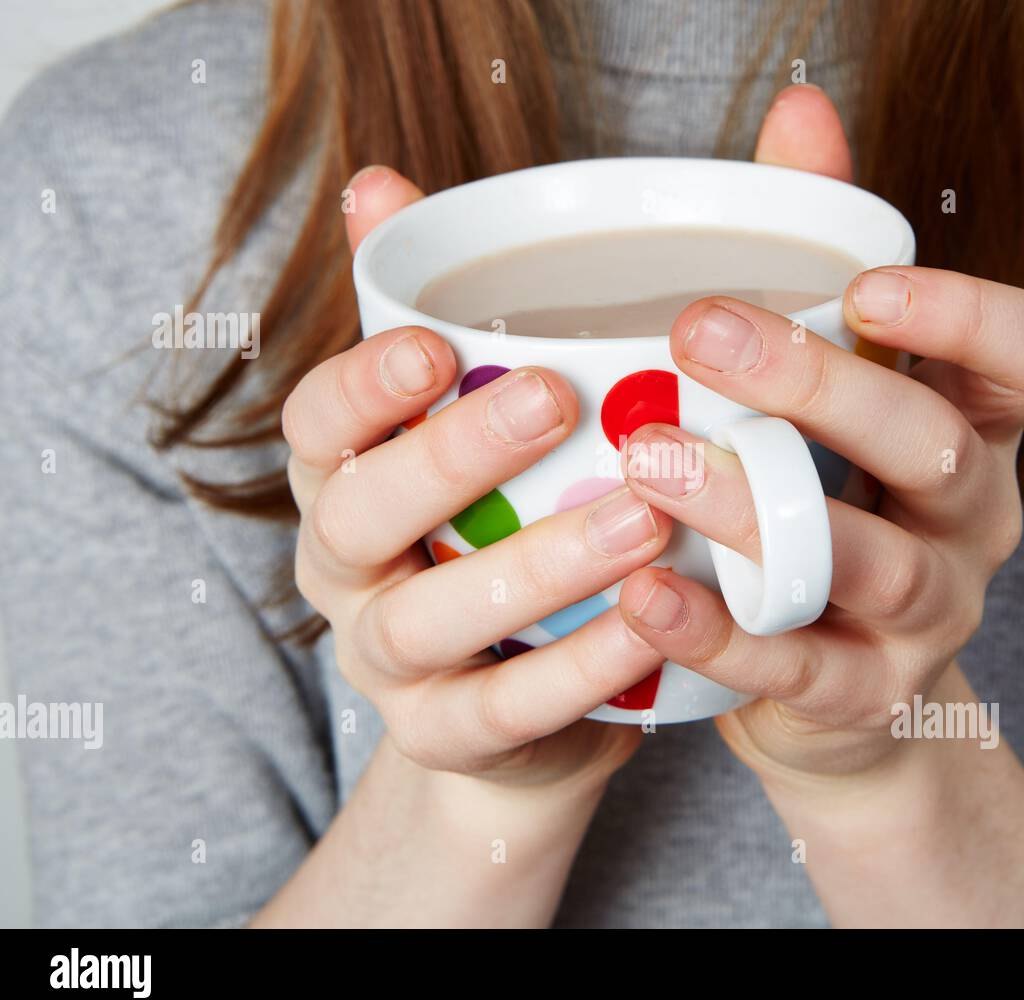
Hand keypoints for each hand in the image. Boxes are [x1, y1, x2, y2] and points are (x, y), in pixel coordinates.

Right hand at [285, 166, 671, 789]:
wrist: (522, 702)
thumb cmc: (506, 528)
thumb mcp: (474, 425)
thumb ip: (441, 307)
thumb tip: (379, 179)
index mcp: (347, 480)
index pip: (314, 425)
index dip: (358, 386)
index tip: (431, 347)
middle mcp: (347, 570)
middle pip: (360, 515)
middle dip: (447, 458)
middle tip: (555, 402)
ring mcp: (389, 663)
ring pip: (427, 619)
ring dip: (531, 568)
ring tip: (637, 521)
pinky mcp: (449, 736)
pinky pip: (503, 708)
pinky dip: (575, 672)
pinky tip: (649, 627)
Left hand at [614, 89, 1023, 780]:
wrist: (832, 690)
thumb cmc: (823, 499)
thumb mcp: (836, 387)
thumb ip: (819, 250)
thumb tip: (802, 109)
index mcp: (972, 424)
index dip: (969, 317)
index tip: (866, 286)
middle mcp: (969, 517)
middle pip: (933, 446)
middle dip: (823, 386)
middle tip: (702, 329)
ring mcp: (925, 615)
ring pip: (867, 560)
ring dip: (759, 508)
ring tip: (652, 463)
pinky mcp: (861, 695)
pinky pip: (797, 666)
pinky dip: (719, 631)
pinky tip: (643, 594)